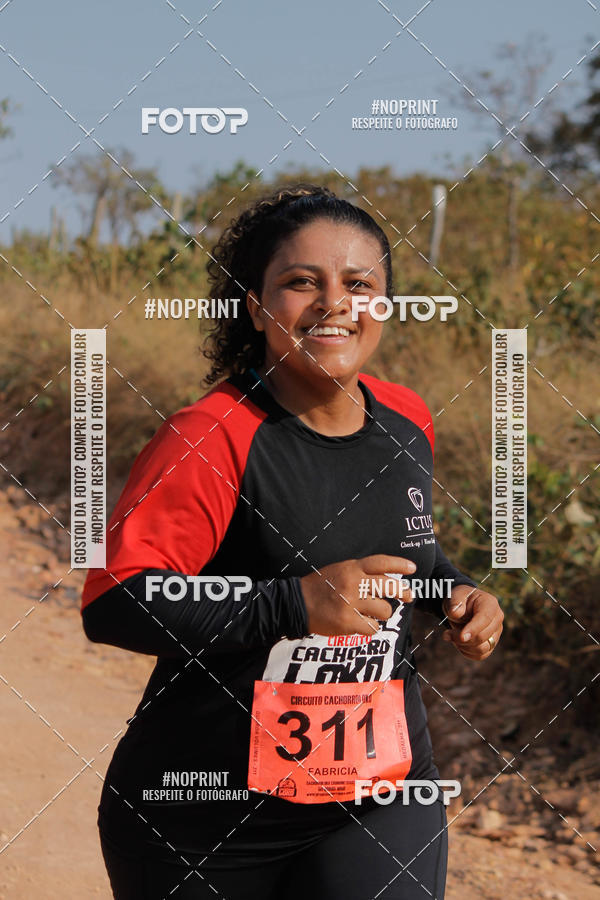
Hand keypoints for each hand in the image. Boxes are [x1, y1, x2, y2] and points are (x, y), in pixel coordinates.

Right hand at [300, 555, 415, 636]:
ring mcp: (351, 603)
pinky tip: (361, 625)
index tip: (413, 569)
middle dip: (403, 593)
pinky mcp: (348, 622)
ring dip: (381, 614)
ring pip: (385, 610)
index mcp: (351, 568)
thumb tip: (386, 580)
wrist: (296, 603)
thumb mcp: (338, 570)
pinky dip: (370, 628)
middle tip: (408, 597)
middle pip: (390, 587)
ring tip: (372, 613)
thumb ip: (359, 572)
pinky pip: (373, 628)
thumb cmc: (319, 587)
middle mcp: (353, 583)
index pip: (381, 563)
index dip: (399, 565)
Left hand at [442, 584, 503, 659]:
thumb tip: (456, 613)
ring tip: (451, 636)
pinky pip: (480, 655)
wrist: (461, 608)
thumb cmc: (459, 600)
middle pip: (483, 636)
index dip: (473, 629)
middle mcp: (497, 619)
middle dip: (462, 638)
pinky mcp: (491, 644)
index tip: (461, 637)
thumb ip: (455, 603)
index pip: (485, 619)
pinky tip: (458, 642)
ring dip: (463, 646)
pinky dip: (466, 652)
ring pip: (482, 649)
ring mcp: (496, 633)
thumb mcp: (455, 596)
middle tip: (446, 634)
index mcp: (490, 603)